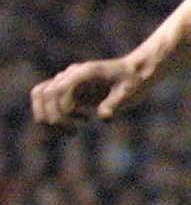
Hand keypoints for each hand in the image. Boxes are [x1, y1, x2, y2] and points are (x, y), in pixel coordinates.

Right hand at [30, 56, 152, 127]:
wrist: (136, 71)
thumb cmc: (134, 82)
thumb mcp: (129, 94)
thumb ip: (115, 104)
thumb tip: (103, 117)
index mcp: (85, 73)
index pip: (56, 91)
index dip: (60, 111)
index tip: (77, 126)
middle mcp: (72, 75)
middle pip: (42, 93)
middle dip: (50, 116)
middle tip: (71, 133)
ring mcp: (69, 80)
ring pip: (41, 95)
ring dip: (47, 116)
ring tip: (70, 131)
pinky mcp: (70, 89)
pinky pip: (51, 100)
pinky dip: (59, 114)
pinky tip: (85, 117)